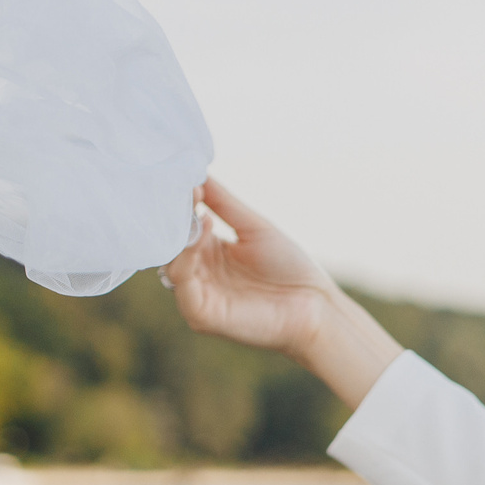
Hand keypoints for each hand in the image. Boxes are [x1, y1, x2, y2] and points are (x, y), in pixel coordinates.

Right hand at [162, 179, 402, 409]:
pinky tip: (205, 230)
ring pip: (169, 260)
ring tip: (196, 206)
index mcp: (207, 252)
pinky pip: (182, 283)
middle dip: (173, 215)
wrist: (316, 306)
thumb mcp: (252, 227)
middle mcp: (197, 273)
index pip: (179, 225)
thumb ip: (223, 202)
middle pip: (169, 242)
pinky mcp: (201, 313)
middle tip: (181, 187)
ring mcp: (197, 294)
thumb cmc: (290, 269)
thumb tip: (196, 170)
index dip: (180, 202)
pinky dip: (187, 255)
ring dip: (180, 231)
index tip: (182, 175)